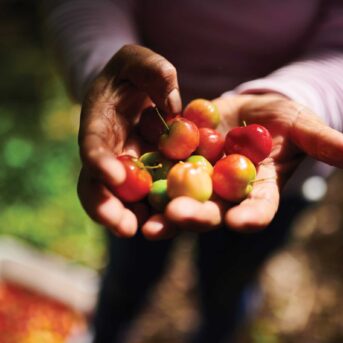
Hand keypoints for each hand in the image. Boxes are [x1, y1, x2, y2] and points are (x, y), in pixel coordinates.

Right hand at [77, 44, 180, 236]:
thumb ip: (154, 72)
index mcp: (98, 124)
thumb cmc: (133, 72)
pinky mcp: (144, 173)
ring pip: (120, 198)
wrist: (134, 89)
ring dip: (131, 218)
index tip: (112, 177)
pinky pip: (146, 195)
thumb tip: (172, 106)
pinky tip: (170, 221)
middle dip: (107, 207)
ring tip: (148, 232)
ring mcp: (124, 166)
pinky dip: (154, 210)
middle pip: (98, 184)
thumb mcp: (139, 61)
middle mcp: (107, 152)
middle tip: (123, 226)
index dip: (99, 162)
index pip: (93, 145)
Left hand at [142, 93, 342, 236]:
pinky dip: (149, 183)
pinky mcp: (178, 166)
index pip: (257, 210)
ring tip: (148, 222)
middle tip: (179, 218)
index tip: (243, 221)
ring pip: (182, 202)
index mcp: (257, 192)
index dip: (252, 216)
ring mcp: (200, 183)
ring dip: (165, 212)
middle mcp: (225, 196)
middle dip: (197, 217)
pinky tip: (133, 185)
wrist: (247, 111)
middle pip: (212, 213)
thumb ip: (320, 142)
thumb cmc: (280, 121)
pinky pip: (162, 176)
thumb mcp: (300, 127)